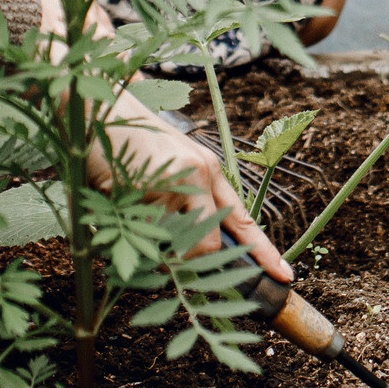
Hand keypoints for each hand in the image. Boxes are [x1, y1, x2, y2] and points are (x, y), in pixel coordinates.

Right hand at [87, 94, 291, 285]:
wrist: (104, 111)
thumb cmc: (139, 141)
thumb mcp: (178, 164)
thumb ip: (194, 200)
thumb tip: (201, 248)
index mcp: (208, 171)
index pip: (243, 219)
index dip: (263, 252)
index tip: (285, 276)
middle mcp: (196, 177)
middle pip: (206, 246)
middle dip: (191, 260)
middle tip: (171, 254)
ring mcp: (169, 183)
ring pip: (169, 244)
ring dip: (152, 243)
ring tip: (136, 210)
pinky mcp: (140, 189)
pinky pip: (140, 233)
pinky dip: (130, 230)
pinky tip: (120, 201)